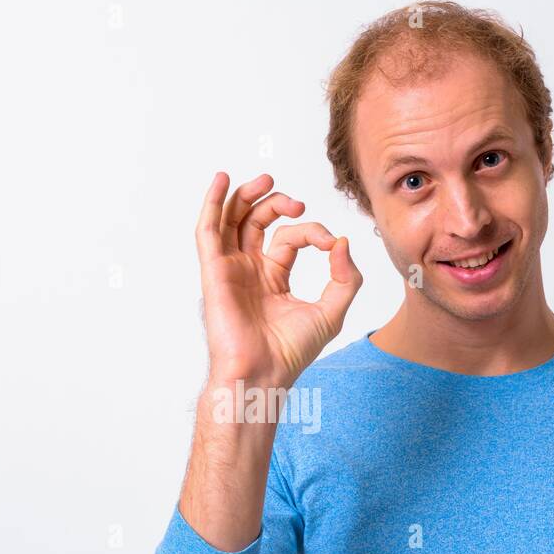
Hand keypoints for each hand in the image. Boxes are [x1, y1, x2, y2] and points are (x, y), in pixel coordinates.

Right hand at [195, 171, 362, 385]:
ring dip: (246, 195)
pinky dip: (212, 203)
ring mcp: (230, 269)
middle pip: (255, 221)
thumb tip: (342, 241)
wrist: (263, 373)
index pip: (290, 238)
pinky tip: (222, 180)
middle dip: (276, 203)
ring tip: (265, 180)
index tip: (330, 244)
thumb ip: (345, 277)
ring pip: (231, 220)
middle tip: (297, 204)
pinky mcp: (214, 271)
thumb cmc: (290, 352)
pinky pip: (207, 231)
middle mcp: (249, 270)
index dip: (312, 232)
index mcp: (273, 277)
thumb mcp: (332, 311)